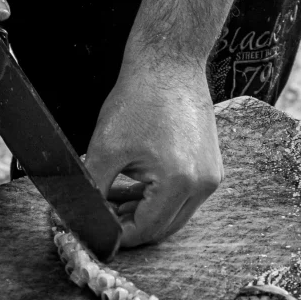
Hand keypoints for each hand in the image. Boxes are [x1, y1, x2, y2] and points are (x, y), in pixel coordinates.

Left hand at [85, 63, 223, 247]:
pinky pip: (185, 197)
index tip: (98, 230)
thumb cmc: (140, 98)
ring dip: (147, 212)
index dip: (118, 235)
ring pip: (176, 215)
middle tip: (104, 215)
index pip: (147, 229)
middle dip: (132, 226)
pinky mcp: (212, 167)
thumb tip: (88, 219)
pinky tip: (138, 185)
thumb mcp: (106, 149)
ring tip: (117, 198)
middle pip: (164, 228)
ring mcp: (212, 176)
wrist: (170, 65)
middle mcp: (203, 184)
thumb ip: (96, 191)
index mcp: (180, 182)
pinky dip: (161, 198)